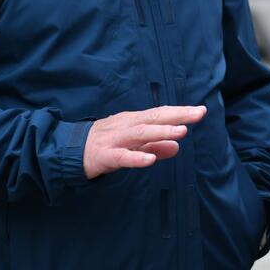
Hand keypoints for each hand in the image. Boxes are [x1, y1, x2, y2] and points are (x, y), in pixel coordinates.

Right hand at [83, 105, 205, 178]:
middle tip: (198, 114)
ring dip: (161, 132)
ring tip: (180, 132)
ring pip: (140, 134)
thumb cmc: (105, 144)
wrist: (69, 150)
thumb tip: (176, 147)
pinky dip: (136, 157)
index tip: (201, 110)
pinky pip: (122, 157)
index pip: (161, 113)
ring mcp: (115, 139)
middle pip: (154, 118)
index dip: (180, 112)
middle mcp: (126, 125)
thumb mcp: (133, 144)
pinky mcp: (104, 156)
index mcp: (134, 120)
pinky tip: (150, 159)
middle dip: (177, 115)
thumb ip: (155, 145)